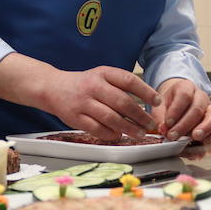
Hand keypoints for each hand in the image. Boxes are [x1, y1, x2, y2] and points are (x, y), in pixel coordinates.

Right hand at [41, 66, 160, 140]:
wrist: (53, 88)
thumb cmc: (84, 84)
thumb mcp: (102, 76)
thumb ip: (121, 86)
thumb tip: (146, 103)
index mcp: (103, 73)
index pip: (128, 80)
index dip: (146, 91)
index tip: (157, 101)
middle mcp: (93, 86)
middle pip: (122, 102)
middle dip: (140, 115)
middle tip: (150, 124)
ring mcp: (83, 102)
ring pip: (111, 118)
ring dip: (129, 128)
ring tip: (140, 134)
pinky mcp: (75, 118)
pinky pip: (97, 129)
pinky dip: (111, 134)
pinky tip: (119, 136)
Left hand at [152, 78, 210, 143]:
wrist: (177, 104)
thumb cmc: (169, 105)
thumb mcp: (160, 107)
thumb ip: (160, 117)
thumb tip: (163, 130)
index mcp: (186, 87)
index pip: (184, 95)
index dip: (176, 110)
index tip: (167, 123)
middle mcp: (201, 96)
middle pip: (197, 108)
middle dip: (185, 124)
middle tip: (174, 135)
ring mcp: (210, 108)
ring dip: (204, 129)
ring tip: (195, 138)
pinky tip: (204, 143)